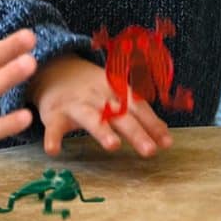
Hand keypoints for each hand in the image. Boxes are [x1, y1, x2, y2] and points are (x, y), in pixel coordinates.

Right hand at [28, 54, 172, 157]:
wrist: (55, 69)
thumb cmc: (93, 89)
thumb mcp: (115, 93)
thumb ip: (136, 112)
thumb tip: (163, 134)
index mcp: (117, 90)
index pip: (138, 106)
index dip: (152, 123)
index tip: (167, 142)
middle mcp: (99, 96)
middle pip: (120, 114)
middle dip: (135, 132)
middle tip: (150, 150)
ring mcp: (76, 104)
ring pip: (91, 117)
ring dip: (102, 131)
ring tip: (113, 146)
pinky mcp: (55, 114)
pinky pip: (54, 127)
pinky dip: (53, 138)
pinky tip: (54, 151)